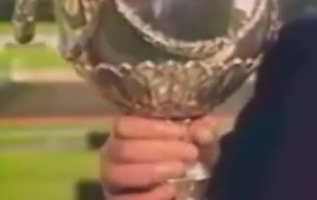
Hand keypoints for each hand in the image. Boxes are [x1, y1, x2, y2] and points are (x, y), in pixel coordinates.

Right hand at [100, 115, 221, 198]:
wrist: (192, 182)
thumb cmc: (188, 152)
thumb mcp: (201, 139)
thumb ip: (204, 130)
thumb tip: (203, 131)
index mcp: (127, 131)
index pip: (124, 125)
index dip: (152, 128)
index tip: (182, 132)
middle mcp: (112, 153)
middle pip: (123, 149)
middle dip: (160, 150)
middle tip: (190, 152)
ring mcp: (112, 179)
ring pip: (118, 173)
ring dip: (152, 171)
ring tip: (181, 169)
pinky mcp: (117, 199)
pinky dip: (149, 196)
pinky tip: (171, 189)